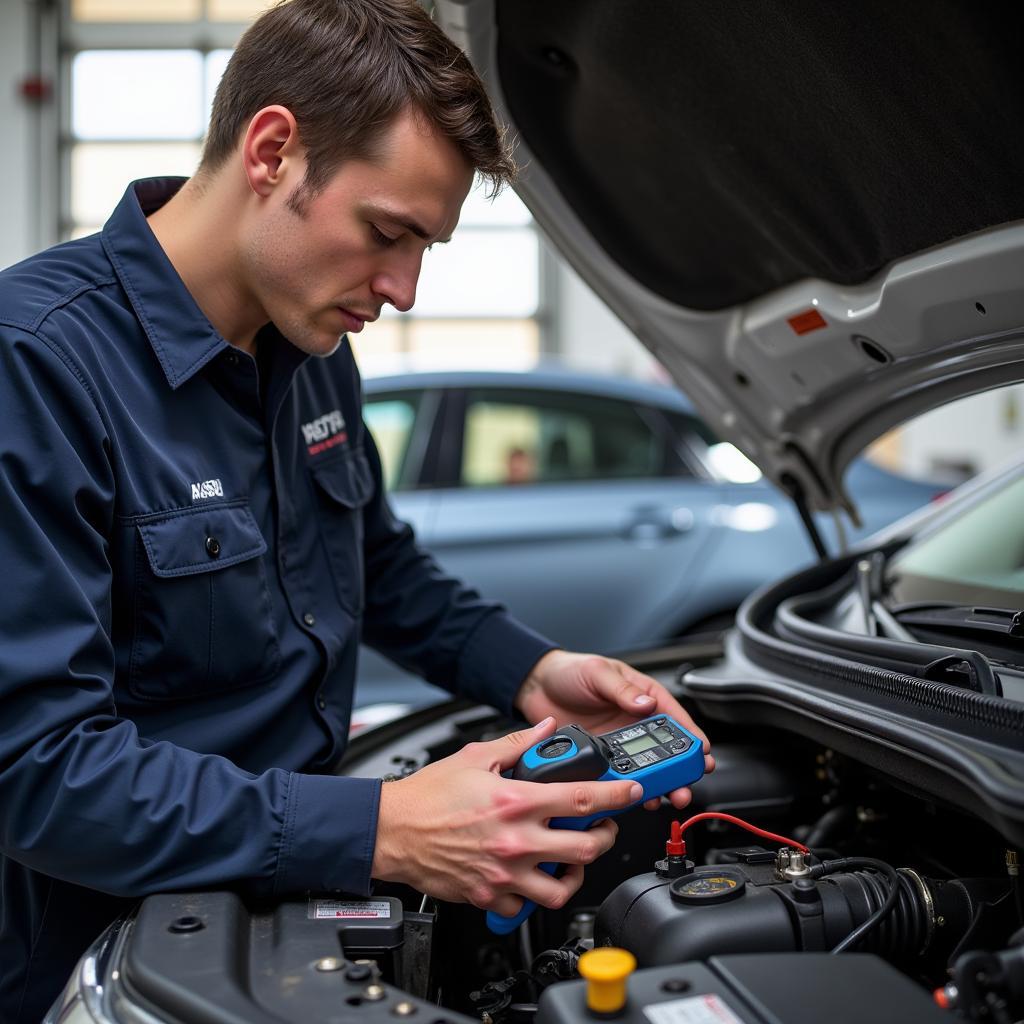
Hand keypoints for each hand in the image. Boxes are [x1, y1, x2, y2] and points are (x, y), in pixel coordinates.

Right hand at [372, 718, 643, 916]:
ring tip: (570, 861)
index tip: (630, 793)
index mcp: (516, 802)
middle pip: (584, 850)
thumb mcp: (476, 756)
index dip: (615, 796)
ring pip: (561, 889)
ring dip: (573, 874)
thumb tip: (547, 729)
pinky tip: (529, 877)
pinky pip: (524, 906)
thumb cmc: (428, 795)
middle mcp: (515, 841)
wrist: (391, 829)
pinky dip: (532, 894)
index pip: (581, 800)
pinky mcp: (488, 896)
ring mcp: (503, 873)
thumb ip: (518, 743)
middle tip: (601, 829)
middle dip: (603, 838)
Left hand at [514, 649, 714, 809]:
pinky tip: (636, 797)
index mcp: (642, 695)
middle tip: (686, 784)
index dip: (691, 737)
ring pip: (647, 767)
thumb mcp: (598, 672)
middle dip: (680, 769)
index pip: (674, 717)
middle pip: (666, 749)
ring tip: (668, 797)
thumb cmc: (569, 671)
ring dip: (660, 783)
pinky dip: (630, 788)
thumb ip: (622, 689)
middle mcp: (635, 721)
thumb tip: (646, 703)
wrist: (535, 686)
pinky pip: (620, 776)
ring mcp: (619, 742)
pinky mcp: (601, 758)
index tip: (702, 754)